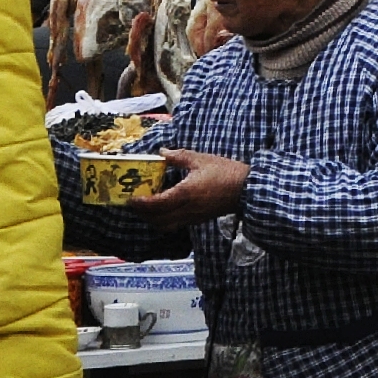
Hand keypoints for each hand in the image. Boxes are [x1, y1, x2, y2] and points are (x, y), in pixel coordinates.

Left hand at [129, 149, 249, 225]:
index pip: (157, 204)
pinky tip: (164, 208)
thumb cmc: (224, 172)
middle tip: (135, 203)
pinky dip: (164, 220)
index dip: (141, 203)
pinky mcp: (197, 220)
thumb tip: (161, 152)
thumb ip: (178, 156)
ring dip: (153, 219)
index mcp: (185, 193)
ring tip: (147, 207)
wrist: (246, 189)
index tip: (130, 199)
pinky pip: (175, 224)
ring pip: (165, 225)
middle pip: (157, 219)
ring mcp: (192, 217)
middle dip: (143, 214)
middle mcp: (186, 209)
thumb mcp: (200, 159)